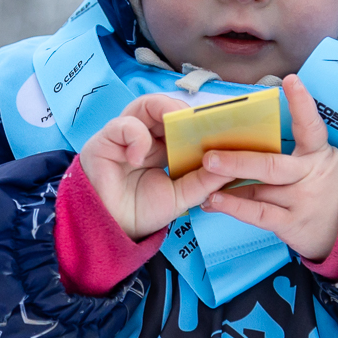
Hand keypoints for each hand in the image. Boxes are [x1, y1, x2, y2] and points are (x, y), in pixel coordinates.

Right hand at [79, 95, 235, 240]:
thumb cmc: (142, 211)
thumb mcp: (181, 195)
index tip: (221, 123)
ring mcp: (124, 136)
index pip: (181, 121)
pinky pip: (123, 125)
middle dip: (185, 111)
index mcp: (161, 146)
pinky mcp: (104, 140)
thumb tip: (232, 166)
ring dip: (165, 111)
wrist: (113, 231)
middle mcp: (143, 136)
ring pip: (144, 105)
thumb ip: (204, 181)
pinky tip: (139, 159)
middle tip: (203, 119)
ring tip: (179, 122)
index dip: (198, 119)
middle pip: (164, 108)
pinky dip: (136, 137)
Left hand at [201, 74, 337, 260]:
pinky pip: (260, 214)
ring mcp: (302, 201)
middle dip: (238, 161)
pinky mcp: (293, 224)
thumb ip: (289, 149)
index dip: (302, 104)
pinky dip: (235, 207)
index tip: (291, 80)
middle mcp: (310, 175)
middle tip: (209, 156)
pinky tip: (214, 202)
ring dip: (227, 186)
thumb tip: (244, 135)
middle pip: (272, 165)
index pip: (311, 125)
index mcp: (318, 152)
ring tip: (202, 181)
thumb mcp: (317, 159)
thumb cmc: (320, 184)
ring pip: (260, 190)